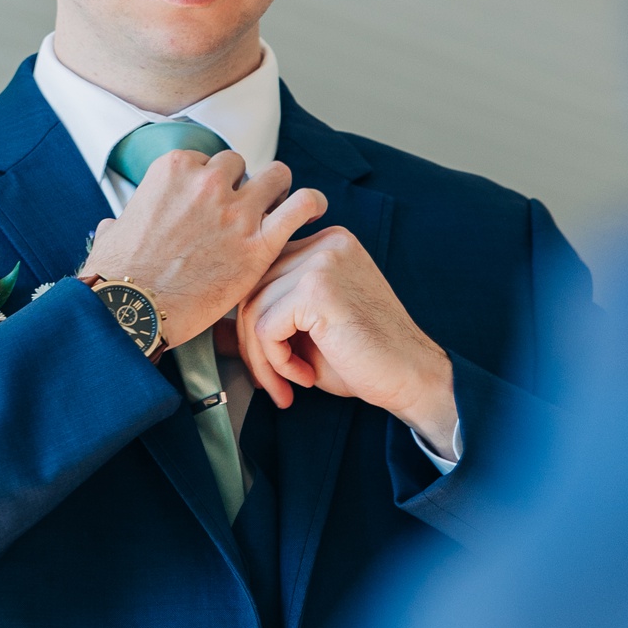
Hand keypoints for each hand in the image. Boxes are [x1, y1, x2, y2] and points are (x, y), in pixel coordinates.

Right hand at [80, 150, 326, 348]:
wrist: (133, 310)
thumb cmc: (119, 277)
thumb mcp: (113, 233)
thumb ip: (123, 220)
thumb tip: (118, 226)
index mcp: (175, 170)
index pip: (208, 161)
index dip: (211, 183)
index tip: (210, 202)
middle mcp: (208, 182)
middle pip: (240, 166)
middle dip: (241, 185)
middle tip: (239, 210)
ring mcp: (236, 210)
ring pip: (276, 176)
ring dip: (276, 190)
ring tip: (276, 207)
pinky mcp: (259, 242)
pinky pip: (301, 206)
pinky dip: (311, 204)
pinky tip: (314, 210)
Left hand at [237, 227, 456, 455]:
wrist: (412, 377)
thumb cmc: (365, 358)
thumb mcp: (310, 328)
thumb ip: (272, 314)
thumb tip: (215, 328)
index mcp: (325, 243)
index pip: (262, 273)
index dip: (254, 323)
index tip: (269, 362)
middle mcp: (324, 242)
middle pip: (252, 287)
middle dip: (251, 344)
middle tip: (272, 382)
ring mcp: (322, 260)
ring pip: (253, 309)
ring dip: (262, 359)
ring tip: (287, 385)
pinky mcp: (318, 288)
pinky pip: (266, 327)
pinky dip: (276, 362)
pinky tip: (303, 378)